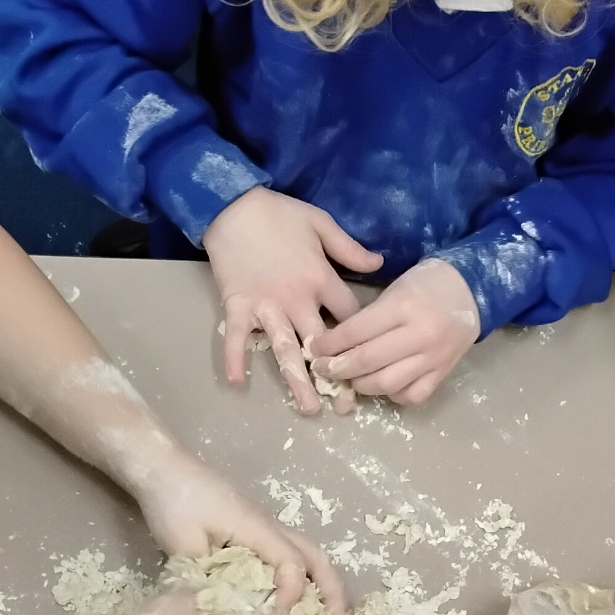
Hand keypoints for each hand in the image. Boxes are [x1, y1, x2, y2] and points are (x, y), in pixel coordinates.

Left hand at [129, 448, 347, 614]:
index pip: (292, 564)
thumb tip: (225, 610)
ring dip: (321, 582)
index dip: (292, 593)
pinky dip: (301, 576)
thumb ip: (207, 578)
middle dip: (332, 590)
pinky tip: (291, 599)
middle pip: (315, 556)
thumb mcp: (184, 544)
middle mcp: (269, 527)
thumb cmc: (175, 500)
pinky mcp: (252, 529)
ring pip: (306, 553)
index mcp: (257, 528)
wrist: (162, 466)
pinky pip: (288, 554)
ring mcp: (263, 526)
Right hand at [204, 187, 380, 414]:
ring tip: (310, 409)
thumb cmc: (280, 213)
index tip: (370, 357)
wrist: (234, 205)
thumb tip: (380, 264)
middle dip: (336, 375)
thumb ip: (350, 249)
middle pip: (321, 343)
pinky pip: (236, 337)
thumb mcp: (322, 223)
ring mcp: (266, 305)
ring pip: (285, 349)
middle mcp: (296, 299)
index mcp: (321, 279)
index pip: (349, 316)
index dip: (361, 337)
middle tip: (347, 406)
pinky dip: (235, 358)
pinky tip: (238, 383)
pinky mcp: (238, 305)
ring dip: (297, 381)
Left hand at [309, 258, 477, 405]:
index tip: (313, 349)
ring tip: (349, 379)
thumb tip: (336, 345)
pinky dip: (393, 394)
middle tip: (323, 369)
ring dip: (361, 385)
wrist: (473, 289)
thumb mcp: (395, 290)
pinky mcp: (444, 372)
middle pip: (368, 361)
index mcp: (403, 306)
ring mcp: (434, 357)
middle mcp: (420, 334)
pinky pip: (412, 395)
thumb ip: (369, 317)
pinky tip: (383, 385)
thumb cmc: (428, 283)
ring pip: (387, 383)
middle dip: (338, 369)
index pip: (356, 332)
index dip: (329, 344)